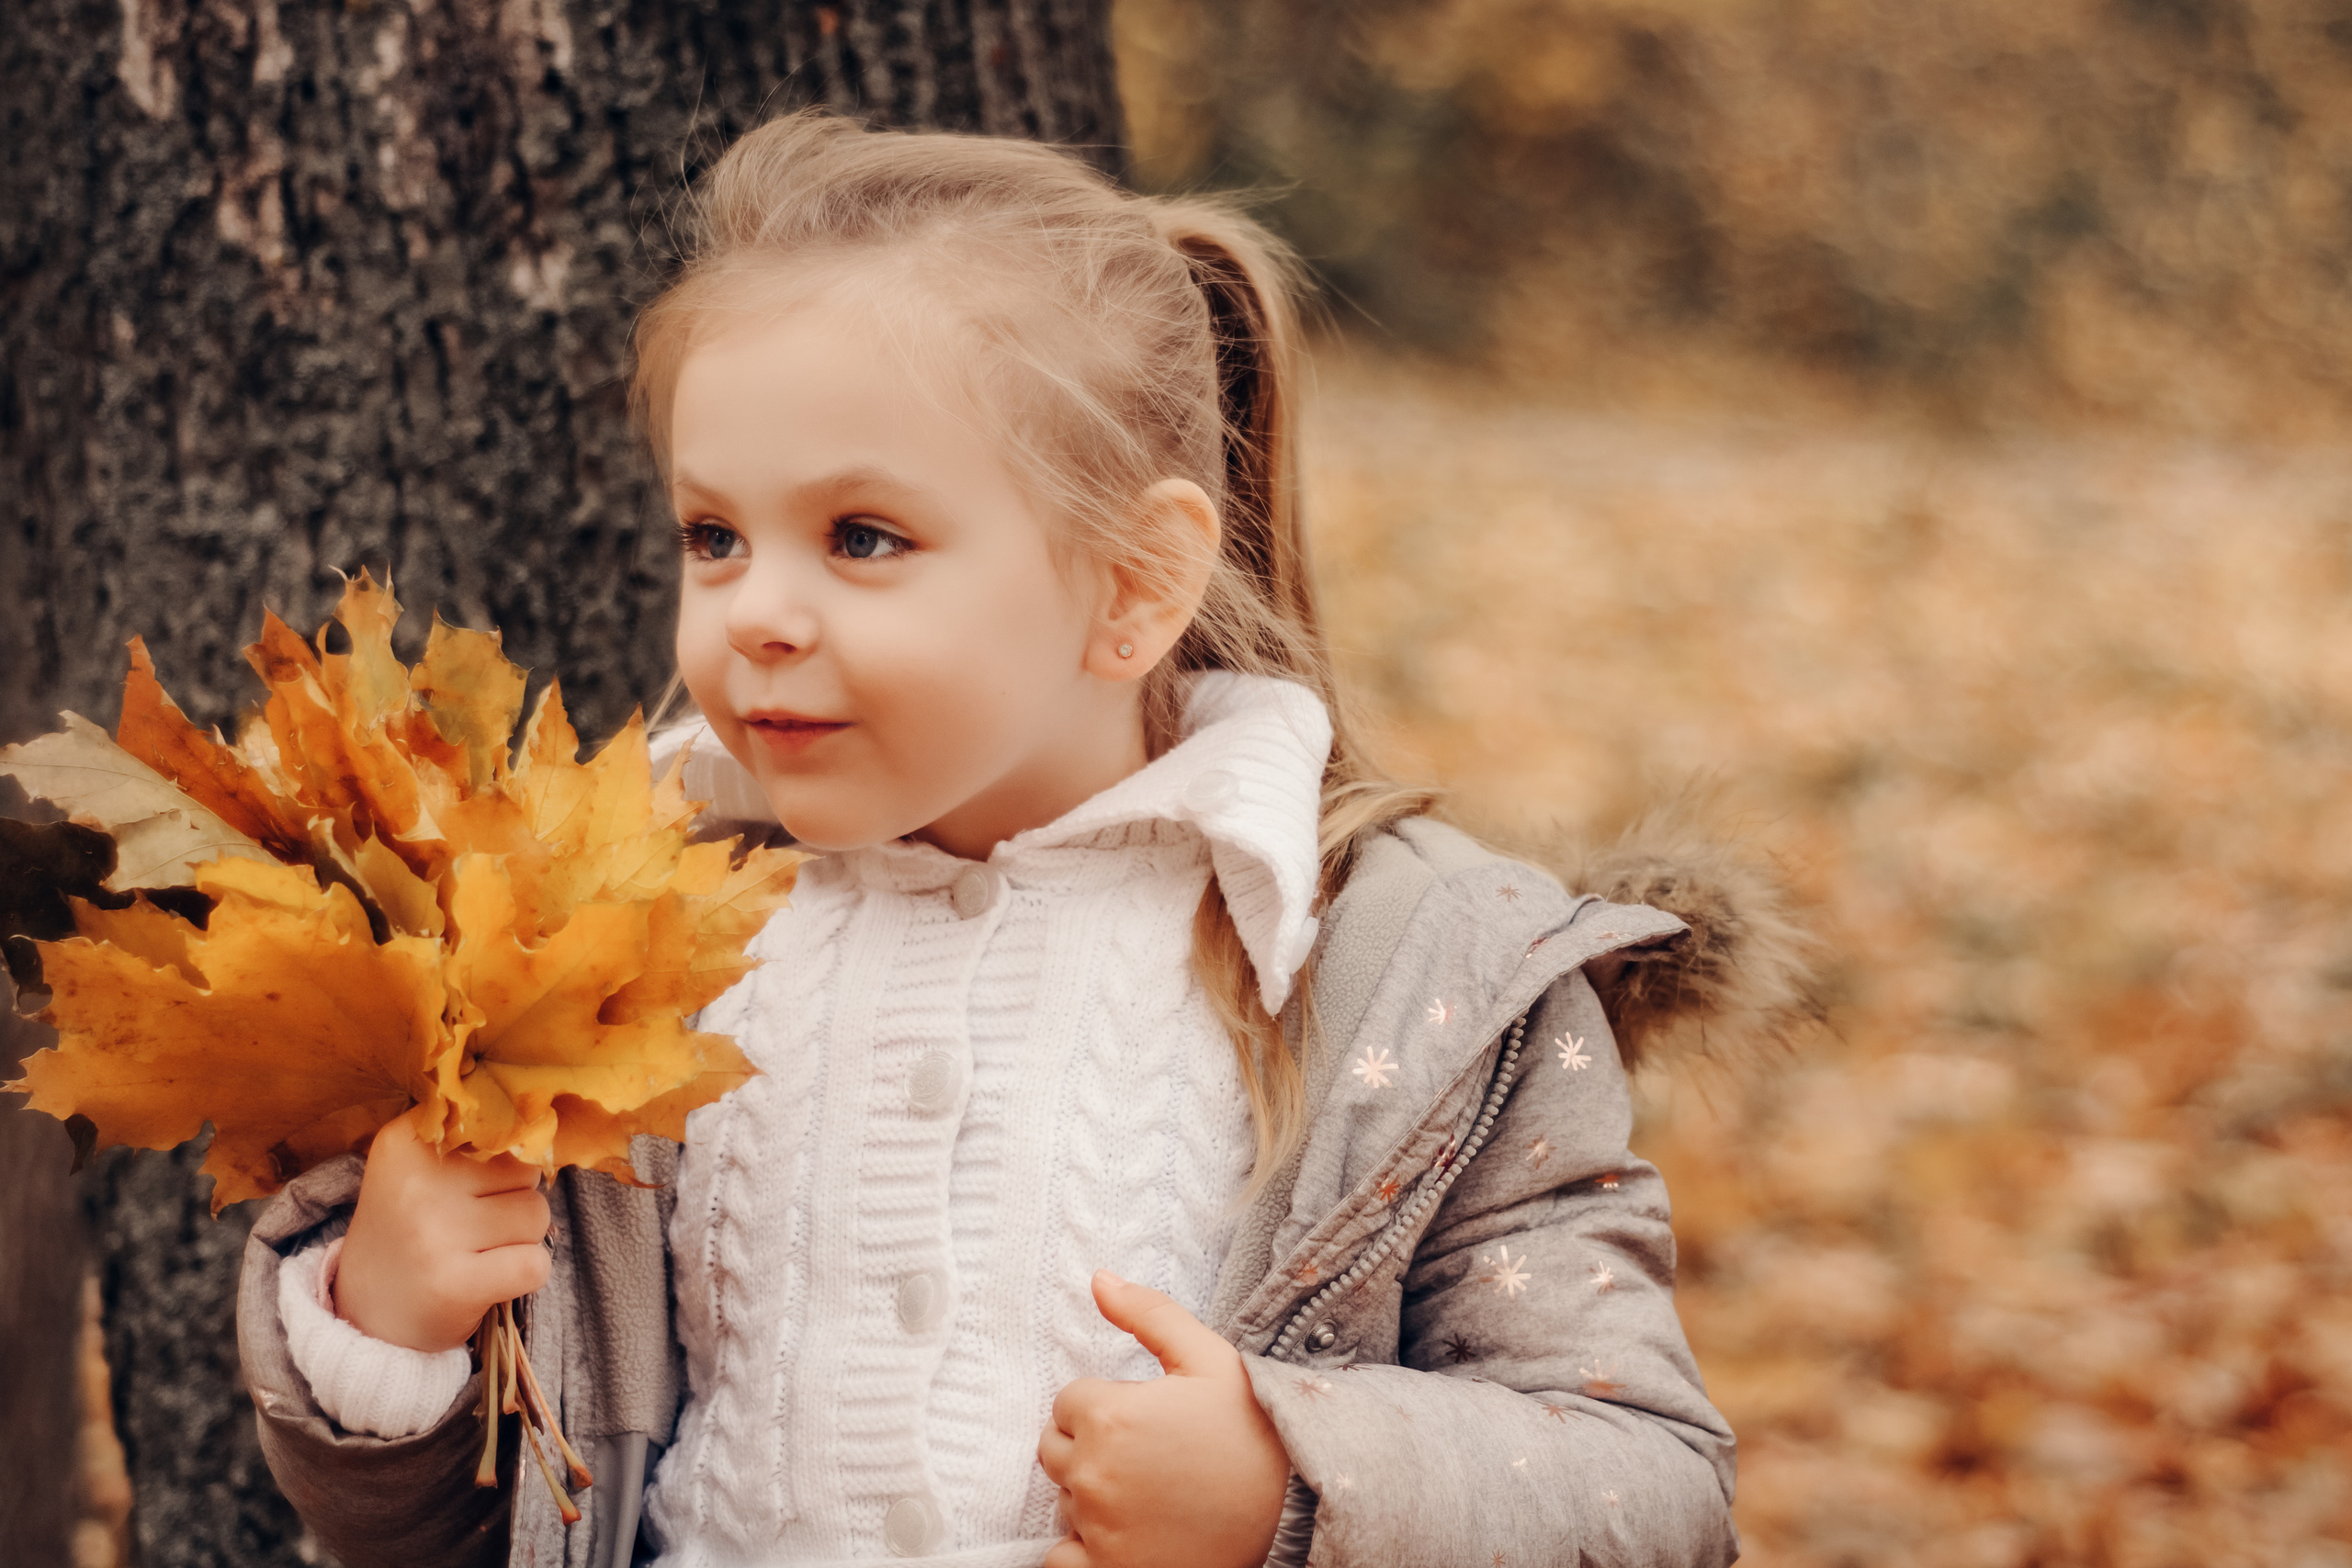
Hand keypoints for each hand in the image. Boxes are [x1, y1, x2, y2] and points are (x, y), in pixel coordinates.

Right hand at [334, 1105, 550, 1352]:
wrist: (364, 1315)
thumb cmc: (411, 1230)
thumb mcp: (421, 1169)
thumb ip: (475, 1139)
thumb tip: (543, 1127)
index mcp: (405, 1141)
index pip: (501, 1127)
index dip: (501, 1160)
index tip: (465, 1186)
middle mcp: (416, 1183)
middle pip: (525, 1170)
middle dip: (512, 1199)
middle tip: (468, 1227)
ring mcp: (434, 1235)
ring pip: (536, 1214)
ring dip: (521, 1237)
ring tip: (476, 1253)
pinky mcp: (455, 1285)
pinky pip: (535, 1264)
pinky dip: (527, 1274)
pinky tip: (489, 1281)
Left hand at [1037, 1271, 1289, 1567]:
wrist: (1294, 1511)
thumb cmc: (1253, 1431)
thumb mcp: (1209, 1358)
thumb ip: (1148, 1313)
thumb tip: (1097, 1278)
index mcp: (1109, 1415)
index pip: (1068, 1401)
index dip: (1105, 1404)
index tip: (1144, 1416)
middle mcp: (1093, 1474)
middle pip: (1054, 1450)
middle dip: (1088, 1445)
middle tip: (1144, 1452)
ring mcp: (1098, 1530)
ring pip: (1063, 1501)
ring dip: (1090, 1494)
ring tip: (1146, 1491)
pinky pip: (1060, 1560)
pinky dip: (1081, 1550)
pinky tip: (1124, 1534)